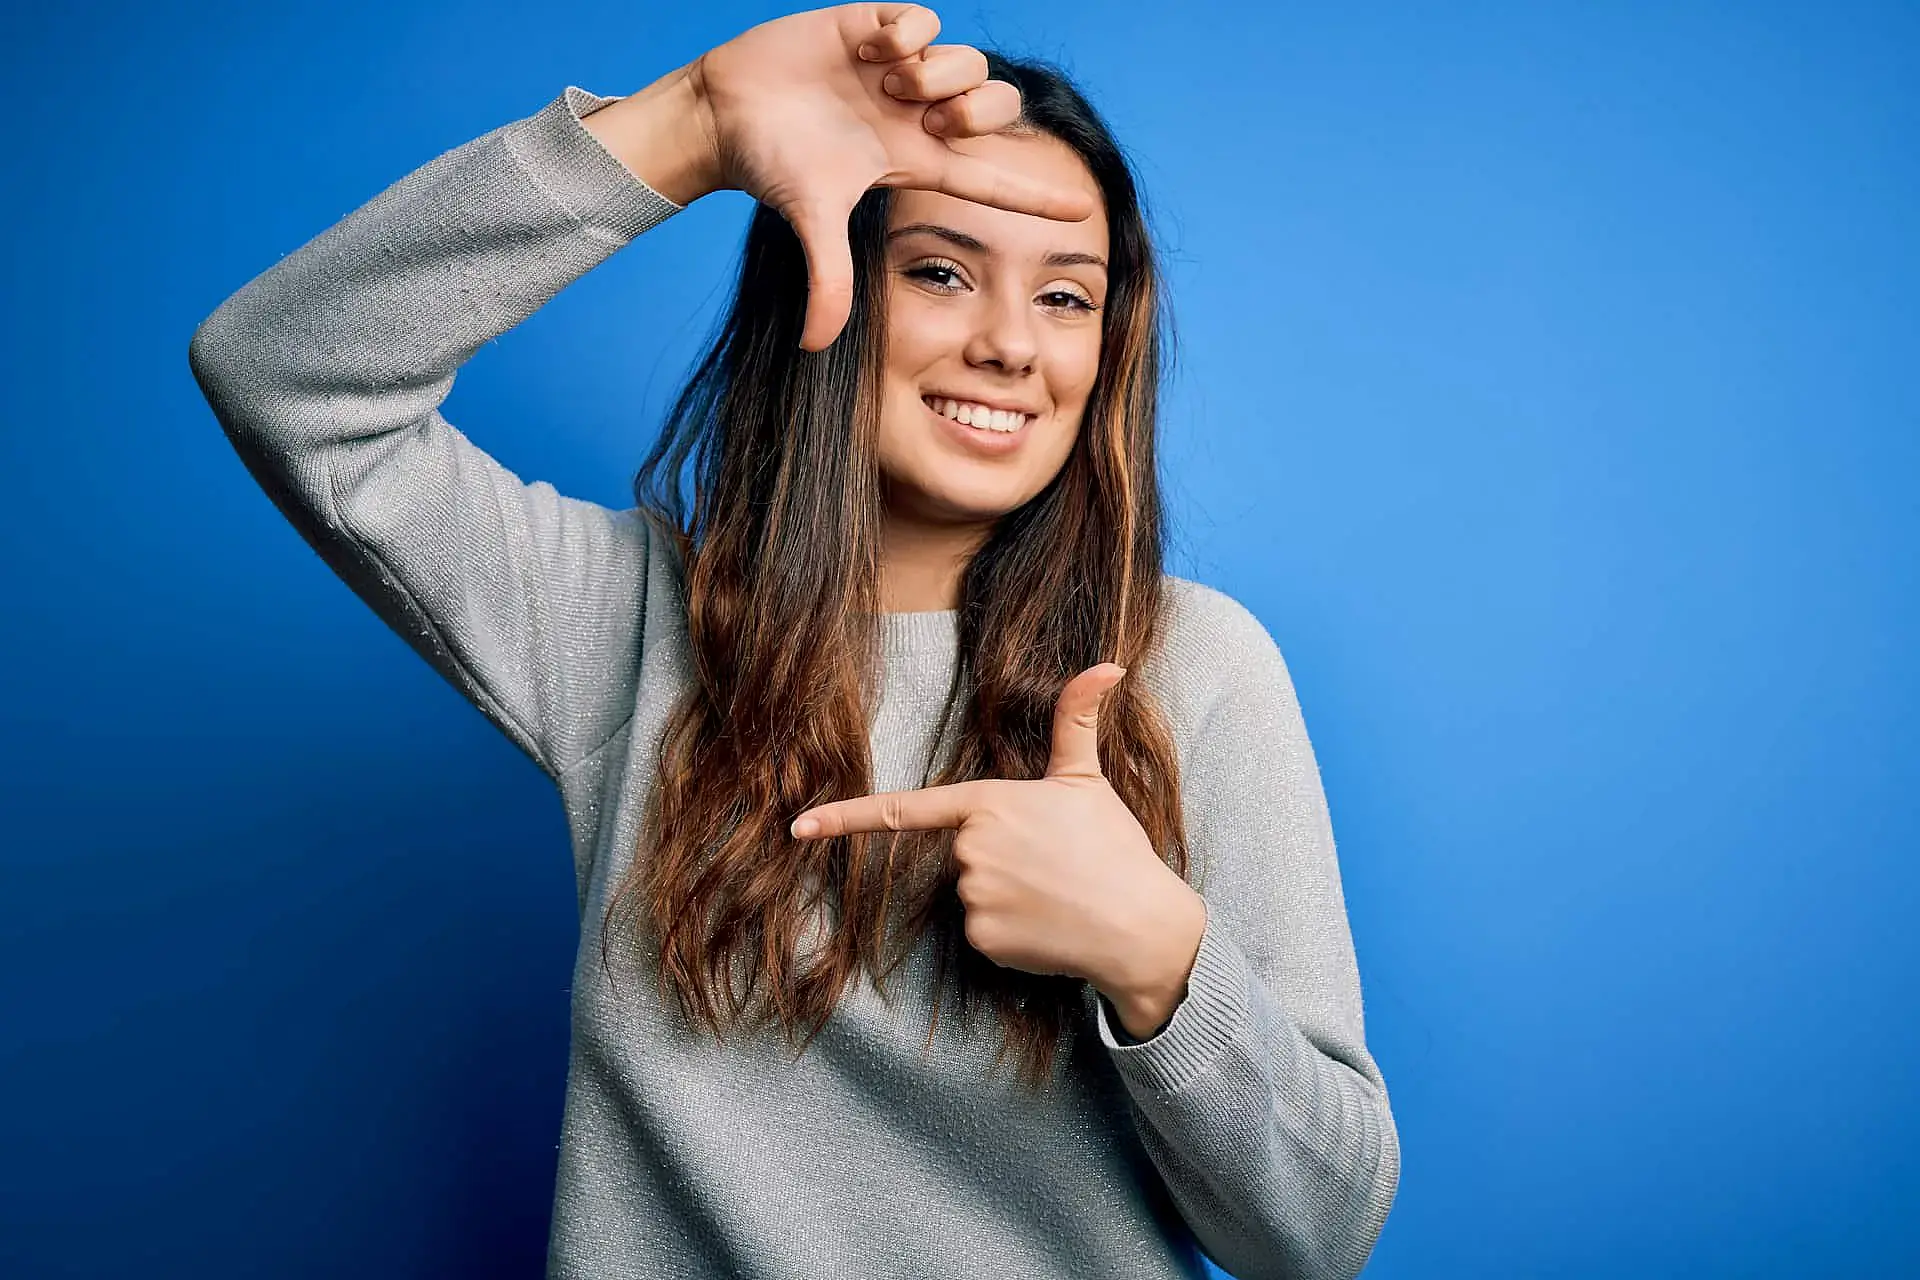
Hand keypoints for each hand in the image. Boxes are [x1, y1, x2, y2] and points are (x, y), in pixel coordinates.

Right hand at [688, 2, 1097, 350]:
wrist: (725, 114)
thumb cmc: (769, 166)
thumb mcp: (809, 222)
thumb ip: (826, 281)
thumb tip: (814, 348)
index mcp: (915, 160)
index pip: (991, 179)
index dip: (1036, 196)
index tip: (1082, 210)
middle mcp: (918, 115)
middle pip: (995, 106)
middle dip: (978, 109)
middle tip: (934, 118)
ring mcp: (900, 70)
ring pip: (967, 60)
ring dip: (938, 72)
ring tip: (889, 84)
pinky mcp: (874, 26)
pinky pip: (924, 20)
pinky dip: (907, 34)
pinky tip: (869, 52)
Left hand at [788, 664, 1205, 1020]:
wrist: (1140, 926)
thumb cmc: (1113, 847)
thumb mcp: (1088, 778)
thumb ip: (1076, 719)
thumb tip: (1107, 664)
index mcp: (987, 804)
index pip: (901, 810)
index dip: (843, 818)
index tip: (797, 827)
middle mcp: (970, 849)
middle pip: (962, 852)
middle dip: (999, 857)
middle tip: (1053, 861)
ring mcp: (972, 896)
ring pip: (972, 891)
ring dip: (1007, 893)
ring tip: (1056, 891)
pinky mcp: (982, 938)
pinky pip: (983, 930)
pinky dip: (1011, 930)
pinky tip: (1047, 924)